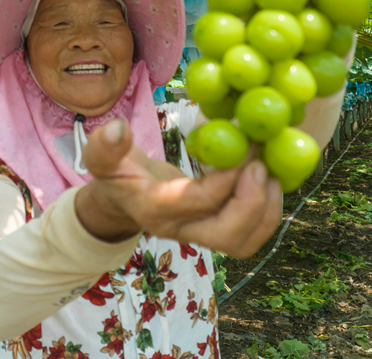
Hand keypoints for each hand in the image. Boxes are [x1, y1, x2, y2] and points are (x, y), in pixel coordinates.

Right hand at [75, 119, 282, 258]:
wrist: (120, 199)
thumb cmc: (114, 173)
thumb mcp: (100, 157)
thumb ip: (104, 146)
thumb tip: (118, 129)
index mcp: (156, 209)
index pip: (201, 201)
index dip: (229, 176)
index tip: (245, 142)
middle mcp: (181, 229)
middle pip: (230, 236)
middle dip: (254, 202)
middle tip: (264, 164)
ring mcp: (200, 234)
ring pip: (244, 242)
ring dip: (266, 210)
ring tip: (271, 171)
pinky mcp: (215, 230)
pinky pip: (248, 234)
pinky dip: (265, 210)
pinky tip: (267, 178)